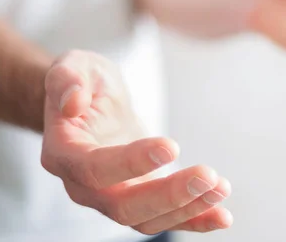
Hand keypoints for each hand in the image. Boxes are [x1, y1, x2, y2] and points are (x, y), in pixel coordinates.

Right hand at [41, 50, 231, 234]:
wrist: (88, 103)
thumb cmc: (83, 83)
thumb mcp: (74, 66)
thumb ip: (66, 79)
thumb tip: (72, 102)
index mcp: (63, 153)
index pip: (94, 168)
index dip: (132, 162)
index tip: (172, 146)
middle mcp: (82, 185)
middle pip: (122, 206)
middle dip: (168, 196)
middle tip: (207, 177)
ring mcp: (109, 197)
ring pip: (146, 220)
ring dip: (187, 208)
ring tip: (221, 187)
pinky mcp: (137, 199)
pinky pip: (164, 219)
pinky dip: (193, 220)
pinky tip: (222, 215)